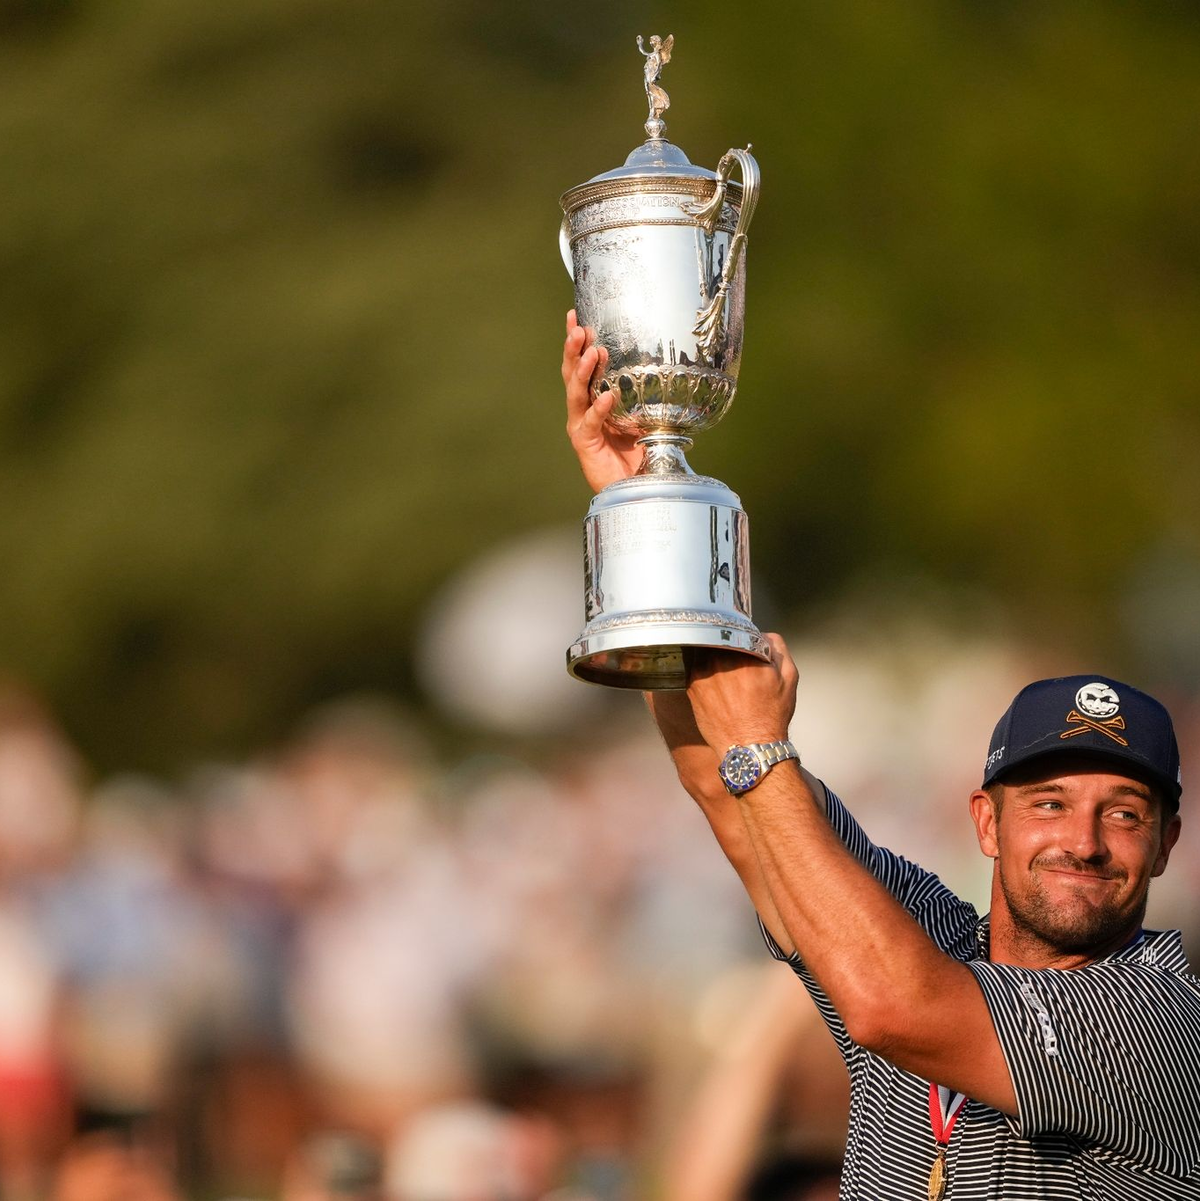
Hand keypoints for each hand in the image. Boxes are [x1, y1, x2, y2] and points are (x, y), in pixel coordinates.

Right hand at [562, 309, 642, 491]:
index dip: (576, 342)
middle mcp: (582, 410)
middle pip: (571, 374)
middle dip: (573, 350)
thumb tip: (669, 367)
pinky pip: (592, 421)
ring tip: (593, 352)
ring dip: (583, 371)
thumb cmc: (638, 452)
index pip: (581, 365)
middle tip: (579, 328)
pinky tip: (607, 395)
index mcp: (592, 400)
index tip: (576, 315)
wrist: (635, 487)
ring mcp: (581, 426)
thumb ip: (646, 396)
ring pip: (576, 393)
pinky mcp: (585, 443)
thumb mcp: (644, 416)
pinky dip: (600, 407)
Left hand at [686, 633, 798, 753]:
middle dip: (726, 643)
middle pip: (717, 637)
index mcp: (744, 652)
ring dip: (711, 653)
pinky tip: (714, 681)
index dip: (741, 633)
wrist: (750, 747)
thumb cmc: (770, 715)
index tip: (744, 640)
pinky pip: (693, 666)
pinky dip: (702, 668)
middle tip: (734, 656)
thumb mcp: (788, 677)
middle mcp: (719, 659)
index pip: (737, 628)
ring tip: (724, 670)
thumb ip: (777, 647)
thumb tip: (763, 634)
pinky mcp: (691, 686)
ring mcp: (701, 672)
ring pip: (703, 650)